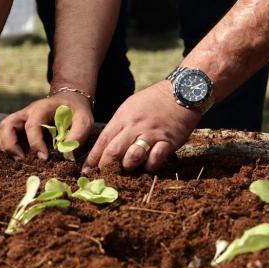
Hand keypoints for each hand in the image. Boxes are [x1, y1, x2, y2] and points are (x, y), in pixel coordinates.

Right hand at [0, 91, 93, 159]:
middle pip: (7, 124)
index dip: (35, 143)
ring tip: (19, 159)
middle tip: (22, 159)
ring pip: (1, 129)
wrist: (69, 101)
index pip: (32, 125)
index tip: (43, 158)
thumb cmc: (76, 112)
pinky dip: (6, 146)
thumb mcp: (84, 120)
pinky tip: (18, 156)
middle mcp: (27, 112)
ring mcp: (20, 118)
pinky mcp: (18, 126)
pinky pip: (4, 134)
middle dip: (10, 144)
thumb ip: (77, 135)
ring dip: (5, 146)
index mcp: (42, 109)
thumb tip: (65, 152)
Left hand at [82, 80, 201, 172]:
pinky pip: (155, 159)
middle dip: (106, 167)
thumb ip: (118, 126)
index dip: (93, 158)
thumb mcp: (129, 108)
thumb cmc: (153, 102)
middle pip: (113, 151)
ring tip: (128, 169)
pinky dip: (150, 166)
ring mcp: (151, 134)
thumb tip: (105, 147)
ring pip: (132, 157)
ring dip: (128, 167)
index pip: (102, 141)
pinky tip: (148, 165)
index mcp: (123, 118)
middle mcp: (134, 126)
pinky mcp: (168, 141)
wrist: (182, 91)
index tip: (86, 171)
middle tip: (104, 176)